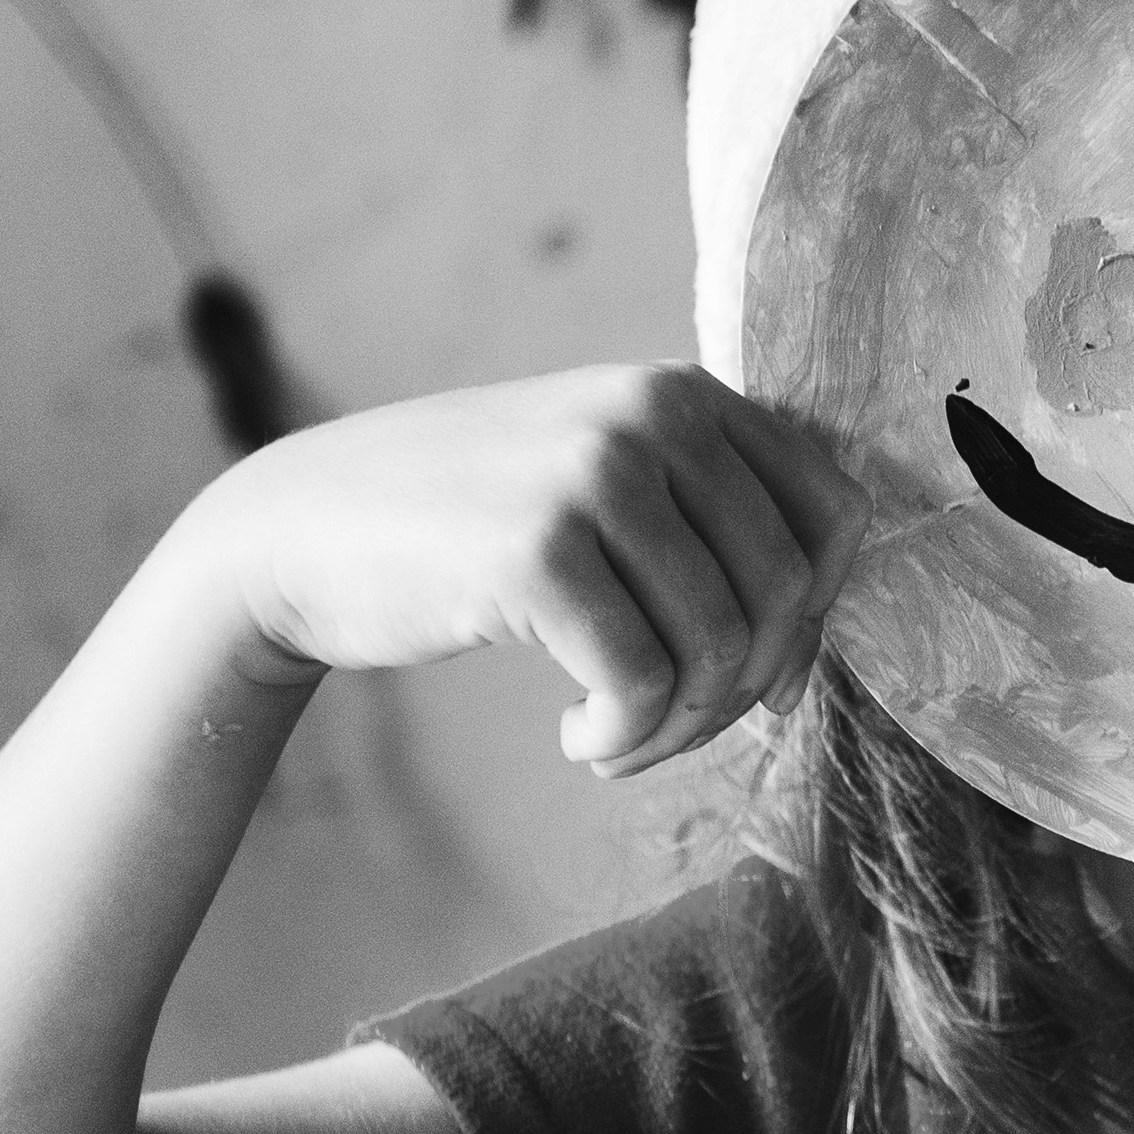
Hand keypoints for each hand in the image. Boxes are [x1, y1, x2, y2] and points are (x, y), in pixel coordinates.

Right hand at [176, 366, 867, 776]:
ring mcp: (595, 475)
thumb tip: (805, 660)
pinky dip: (622, 740)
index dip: (813, 618)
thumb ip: (706, 530)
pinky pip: (643, 683)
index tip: (745, 676)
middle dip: (740, 692)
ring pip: (722, 648)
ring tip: (614, 740)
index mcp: (684, 392)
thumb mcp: (601, 487)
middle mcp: (653, 414)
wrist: (297, 533)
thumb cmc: (464, 533)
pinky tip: (574, 741)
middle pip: (788, 593)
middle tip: (662, 727)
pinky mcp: (539, 552)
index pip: (836, 514)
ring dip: (675, 729)